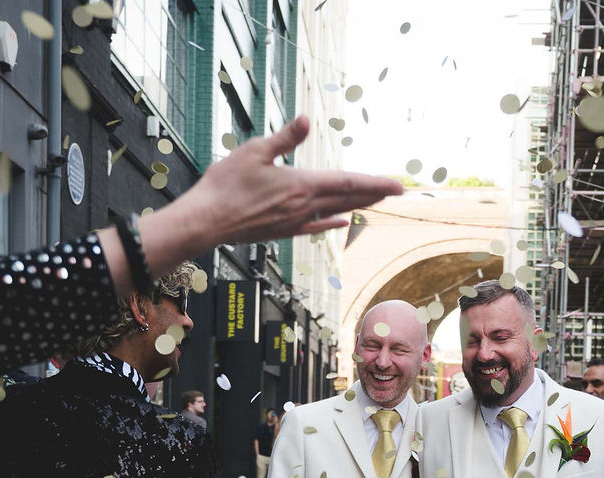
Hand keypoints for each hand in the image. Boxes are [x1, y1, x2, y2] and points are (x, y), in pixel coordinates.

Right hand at [180, 116, 402, 243]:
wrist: (206, 222)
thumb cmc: (225, 185)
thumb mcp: (254, 152)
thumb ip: (284, 138)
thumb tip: (306, 119)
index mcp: (301, 184)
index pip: (348, 183)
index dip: (376, 183)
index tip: (398, 185)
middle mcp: (304, 206)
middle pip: (348, 199)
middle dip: (375, 194)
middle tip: (397, 192)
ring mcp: (295, 221)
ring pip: (336, 212)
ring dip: (359, 205)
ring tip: (377, 201)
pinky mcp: (283, 231)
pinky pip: (315, 226)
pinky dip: (332, 222)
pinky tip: (342, 222)